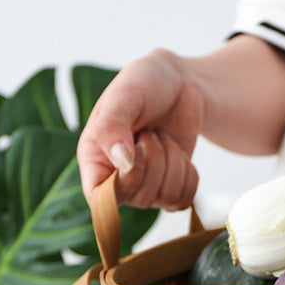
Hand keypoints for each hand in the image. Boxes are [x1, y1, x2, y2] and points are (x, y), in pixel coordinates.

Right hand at [77, 48, 203, 210]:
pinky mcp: (170, 189)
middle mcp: (117, 179)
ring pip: (165, 197)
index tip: (132, 159)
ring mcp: (145, 188)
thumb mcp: (123, 96)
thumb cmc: (144, 85)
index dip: (118, 189)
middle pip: (140, 197)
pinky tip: (177, 151)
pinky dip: (189, 173)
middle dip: (154, 159)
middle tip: (149, 131)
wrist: (180, 85)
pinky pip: (184, 199)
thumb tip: (122, 165)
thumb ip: (112, 127)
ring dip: (173, 161)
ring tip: (162, 137)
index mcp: (95, 159)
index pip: (98, 199)